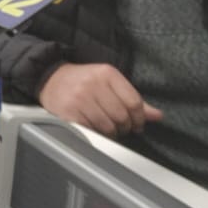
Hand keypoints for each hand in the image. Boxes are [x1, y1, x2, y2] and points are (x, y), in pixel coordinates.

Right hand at [37, 63, 162, 136]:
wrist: (50, 78)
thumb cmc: (83, 81)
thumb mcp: (108, 83)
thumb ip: (132, 98)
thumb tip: (157, 116)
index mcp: (107, 73)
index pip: (134, 101)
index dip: (139, 118)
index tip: (137, 124)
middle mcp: (94, 84)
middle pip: (122, 116)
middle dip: (125, 127)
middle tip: (121, 128)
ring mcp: (80, 98)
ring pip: (108, 126)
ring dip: (112, 133)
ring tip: (108, 128)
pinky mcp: (69, 112)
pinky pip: (92, 131)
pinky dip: (97, 134)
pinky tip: (95, 128)